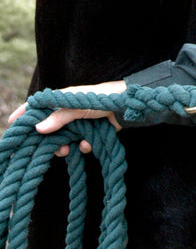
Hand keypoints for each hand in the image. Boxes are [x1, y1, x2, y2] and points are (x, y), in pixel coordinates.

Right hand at [8, 80, 126, 156]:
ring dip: (65, 145)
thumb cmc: (102, 99)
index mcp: (65, 99)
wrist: (128, 106)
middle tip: (53, 148)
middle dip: (50, 139)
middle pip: (52, 127)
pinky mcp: (93, 131)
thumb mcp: (77, 106)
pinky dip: (84, 145)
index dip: (26, 113)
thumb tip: (38, 128)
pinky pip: (82, 142)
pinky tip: (89, 144)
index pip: (41, 105)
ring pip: (65, 137)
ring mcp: (82, 121)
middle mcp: (71, 110)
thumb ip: (59, 116)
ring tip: (68, 149)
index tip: (13, 123)